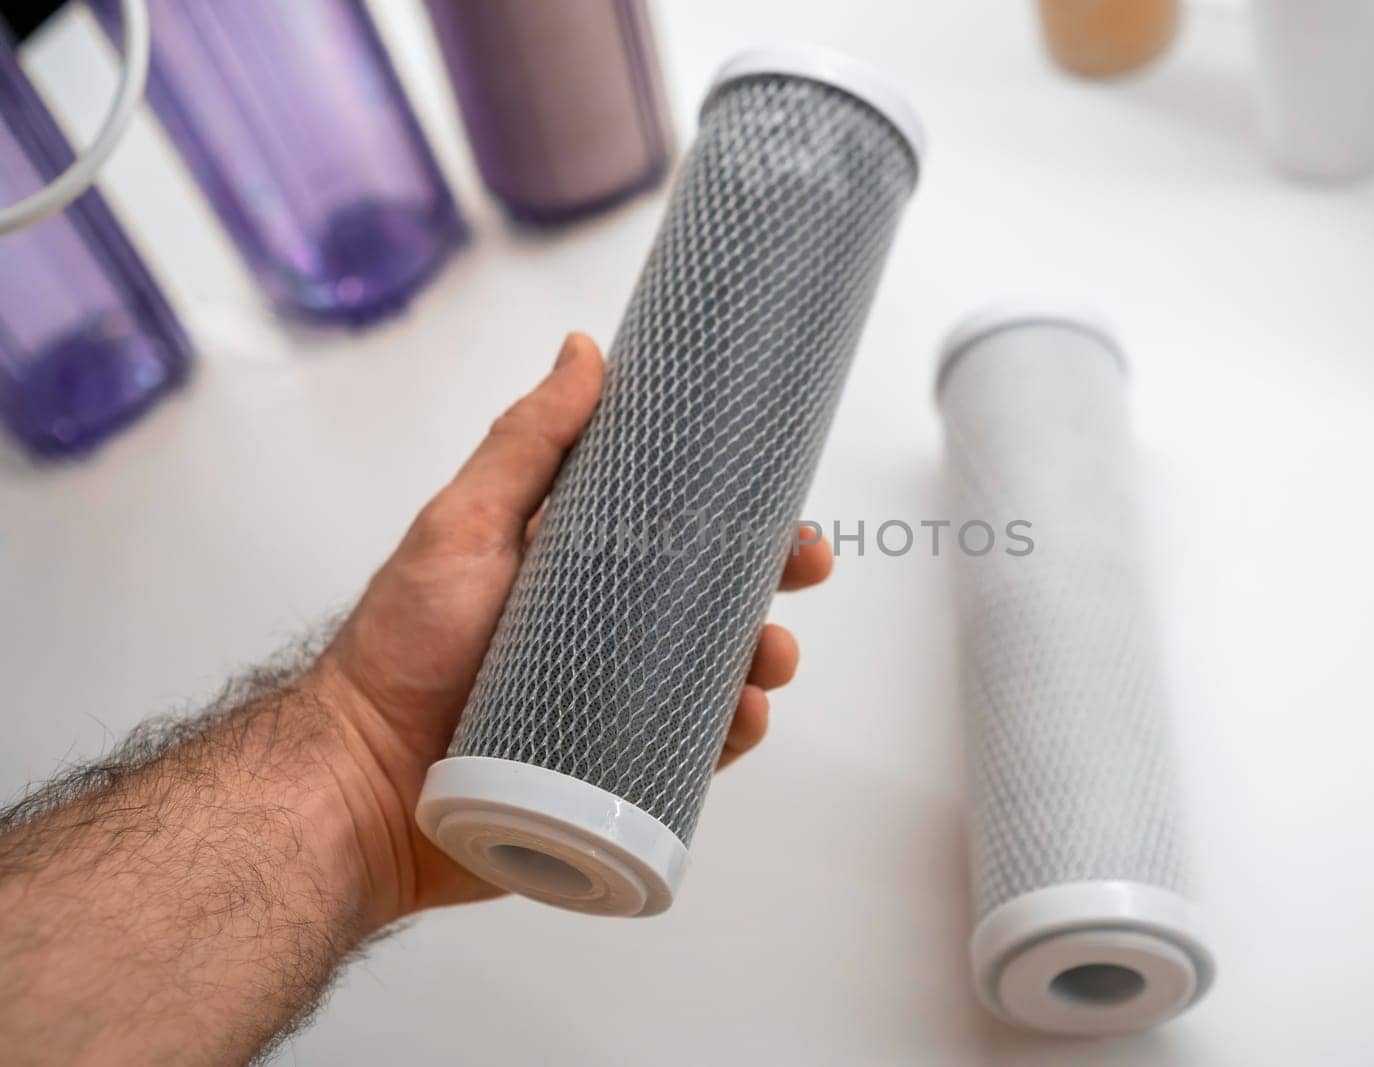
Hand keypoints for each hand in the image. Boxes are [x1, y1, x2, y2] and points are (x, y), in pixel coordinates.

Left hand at [309, 333, 832, 930]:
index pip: (672, 528)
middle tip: (803, 571)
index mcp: (574, 566)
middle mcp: (600, 630)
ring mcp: (610, 700)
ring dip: (759, 659)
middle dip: (767, 584)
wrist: (359, 786)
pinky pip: (688, 751)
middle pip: (707, 600)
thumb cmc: (401, 648)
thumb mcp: (463, 527)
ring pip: (710, 674)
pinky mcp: (612, 768)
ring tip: (768, 659)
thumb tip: (583, 351)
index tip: (781, 503)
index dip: (734, 514)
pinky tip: (741, 720)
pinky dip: (727, 735)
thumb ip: (526, 445)